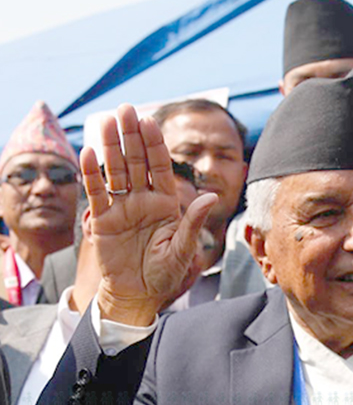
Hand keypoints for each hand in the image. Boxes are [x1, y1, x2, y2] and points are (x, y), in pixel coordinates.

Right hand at [82, 105, 217, 325]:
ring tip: (105, 121)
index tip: (149, 121)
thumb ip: (193, 222)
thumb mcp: (182, 250)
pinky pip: (96, 193)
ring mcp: (121, 207)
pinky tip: (88, 153)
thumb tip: (212, 196)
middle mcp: (143, 199)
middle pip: (136, 161)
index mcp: (166, 203)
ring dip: (110, 146)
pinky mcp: (102, 219)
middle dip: (131, 136)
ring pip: (115, 171)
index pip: (160, 167)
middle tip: (124, 109)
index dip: (154, 144)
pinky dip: (92, 174)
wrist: (137, 294)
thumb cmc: (164, 274)